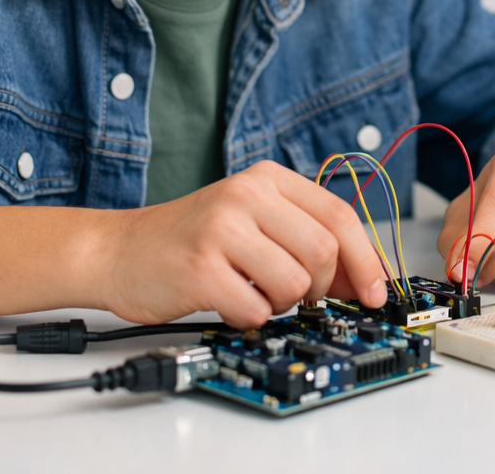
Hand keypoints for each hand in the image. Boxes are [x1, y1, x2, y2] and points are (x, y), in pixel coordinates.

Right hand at [99, 160, 387, 327]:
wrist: (116, 250)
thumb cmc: (189, 239)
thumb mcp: (251, 219)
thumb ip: (303, 237)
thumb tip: (362, 279)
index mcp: (267, 178)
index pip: (339, 215)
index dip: (366, 259)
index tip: (377, 292)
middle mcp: (246, 195)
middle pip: (323, 251)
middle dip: (322, 287)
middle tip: (301, 297)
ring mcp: (222, 228)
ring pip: (295, 282)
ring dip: (283, 303)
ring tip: (254, 291)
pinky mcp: (200, 267)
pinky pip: (257, 308)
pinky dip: (252, 317)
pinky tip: (230, 302)